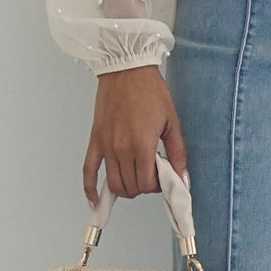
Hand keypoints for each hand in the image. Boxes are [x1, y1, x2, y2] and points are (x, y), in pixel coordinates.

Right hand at [83, 64, 188, 207]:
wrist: (126, 69)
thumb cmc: (150, 90)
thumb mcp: (172, 121)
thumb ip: (178, 152)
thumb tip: (182, 178)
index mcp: (142, 144)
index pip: (146, 184)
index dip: (156, 186)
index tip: (162, 177)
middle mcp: (121, 148)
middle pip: (130, 187)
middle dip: (143, 187)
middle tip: (151, 174)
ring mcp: (106, 146)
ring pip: (113, 184)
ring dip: (125, 188)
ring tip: (135, 177)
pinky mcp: (95, 140)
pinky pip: (88, 170)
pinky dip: (90, 189)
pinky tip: (95, 201)